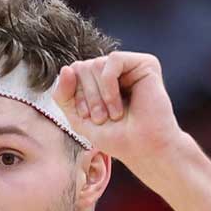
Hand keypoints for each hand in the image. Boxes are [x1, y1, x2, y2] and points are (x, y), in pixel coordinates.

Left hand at [54, 51, 184, 168]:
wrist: (143, 149)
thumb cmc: (117, 138)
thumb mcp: (79, 119)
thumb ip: (64, 95)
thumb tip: (65, 68)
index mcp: (100, 81)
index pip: (73, 72)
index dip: (73, 95)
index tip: (87, 118)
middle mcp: (114, 70)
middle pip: (82, 66)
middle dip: (86, 96)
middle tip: (101, 119)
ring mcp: (130, 66)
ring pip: (95, 64)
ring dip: (99, 95)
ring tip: (113, 115)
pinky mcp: (145, 63)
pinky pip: (113, 60)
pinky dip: (109, 84)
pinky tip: (118, 104)